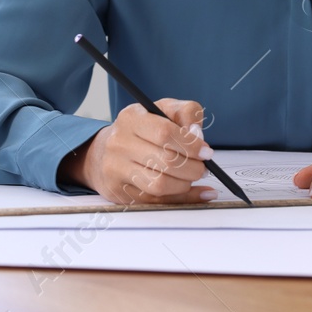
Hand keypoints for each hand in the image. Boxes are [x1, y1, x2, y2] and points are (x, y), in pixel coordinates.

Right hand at [58, 99, 216, 204]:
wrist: (105, 151)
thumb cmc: (141, 130)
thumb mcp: (163, 110)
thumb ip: (186, 113)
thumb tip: (198, 135)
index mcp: (131, 118)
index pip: (165, 133)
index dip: (191, 145)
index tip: (206, 152)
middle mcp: (119, 143)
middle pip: (165, 161)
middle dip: (193, 168)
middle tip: (203, 168)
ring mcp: (116, 170)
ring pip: (160, 185)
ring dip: (185, 185)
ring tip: (192, 177)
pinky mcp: (119, 192)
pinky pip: (155, 201)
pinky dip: (181, 199)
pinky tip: (196, 193)